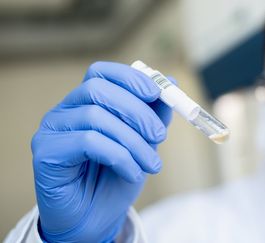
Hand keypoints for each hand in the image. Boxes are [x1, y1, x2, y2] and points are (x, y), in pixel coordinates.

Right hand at [32, 61, 172, 241]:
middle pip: (97, 89)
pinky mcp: (46, 153)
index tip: (156, 93)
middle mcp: (64, 111)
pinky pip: (88, 142)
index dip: (129, 78)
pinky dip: (119, 156)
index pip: (101, 72)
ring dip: (133, 141)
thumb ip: (154, 113)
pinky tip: (131, 172)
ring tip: (152, 165)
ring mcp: (51, 130)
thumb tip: (171, 81)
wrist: (95, 218)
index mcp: (85, 102)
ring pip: (96, 117)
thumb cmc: (116, 177)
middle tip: (160, 135)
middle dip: (136, 110)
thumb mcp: (143, 142)